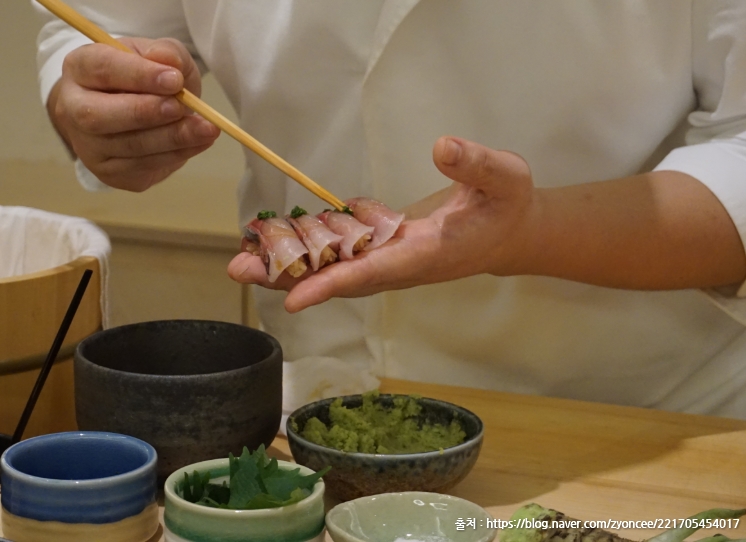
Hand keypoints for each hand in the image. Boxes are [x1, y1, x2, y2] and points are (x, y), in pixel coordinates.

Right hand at [48, 38, 219, 190]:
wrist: (130, 111)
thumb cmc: (142, 77)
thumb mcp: (156, 54)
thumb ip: (166, 53)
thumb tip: (169, 62)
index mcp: (79, 68)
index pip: (101, 69)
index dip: (138, 75)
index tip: (174, 79)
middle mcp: (73, 108)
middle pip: (99, 116)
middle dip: (146, 113)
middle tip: (182, 108)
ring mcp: (88, 146)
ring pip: (127, 147)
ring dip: (171, 138)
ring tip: (206, 129)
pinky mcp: (108, 173)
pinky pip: (143, 168)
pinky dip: (176, 155)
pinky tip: (197, 142)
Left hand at [227, 136, 538, 311]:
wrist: (506, 232)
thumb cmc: (507, 206)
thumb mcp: (505, 178)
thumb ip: (477, 165)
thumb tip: (443, 146)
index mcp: (425, 256)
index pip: (373, 273)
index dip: (332, 285)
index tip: (294, 300)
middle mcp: (397, 265)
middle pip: (336, 277)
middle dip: (287, 278)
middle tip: (238, 269)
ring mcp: (385, 258)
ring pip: (329, 266)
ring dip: (285, 265)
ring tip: (241, 255)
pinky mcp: (378, 246)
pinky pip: (336, 251)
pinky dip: (305, 245)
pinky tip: (272, 235)